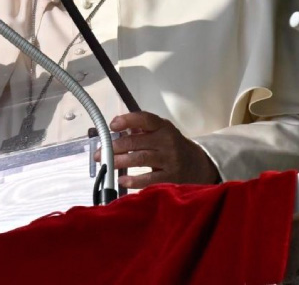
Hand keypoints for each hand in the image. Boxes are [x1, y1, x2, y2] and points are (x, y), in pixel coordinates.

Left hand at [95, 111, 220, 188]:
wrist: (199, 166)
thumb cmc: (172, 147)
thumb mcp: (161, 132)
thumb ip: (141, 130)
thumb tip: (114, 131)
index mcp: (163, 127)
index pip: (144, 119)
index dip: (127, 120)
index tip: (112, 125)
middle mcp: (167, 141)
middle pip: (137, 141)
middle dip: (115, 147)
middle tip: (99, 153)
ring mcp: (170, 159)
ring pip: (140, 159)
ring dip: (120, 161)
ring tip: (106, 164)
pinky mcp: (171, 177)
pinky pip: (150, 179)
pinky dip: (134, 180)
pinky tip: (122, 180)